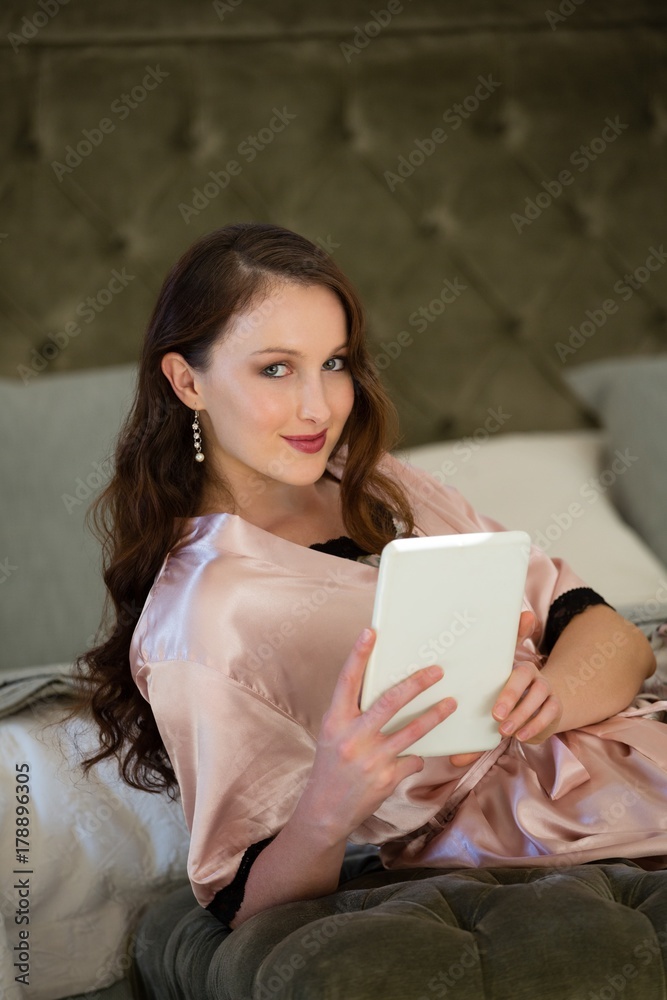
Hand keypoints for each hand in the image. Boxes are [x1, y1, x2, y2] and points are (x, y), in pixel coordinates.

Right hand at [295, 627, 456, 842]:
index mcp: (335, 721)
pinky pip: (413, 759)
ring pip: (412, 730)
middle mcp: (353, 737)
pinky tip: (417, 755)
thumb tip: (388, 691)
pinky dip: (418, 755)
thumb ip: (354, 714)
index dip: (359, 655)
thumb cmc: (331, 766)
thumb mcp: (334, 734)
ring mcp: (371, 759)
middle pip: (390, 702)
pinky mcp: (386, 778)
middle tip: (436, 671)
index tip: (371, 632)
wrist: (325, 811)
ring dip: (435, 715)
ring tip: (451, 703)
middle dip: (417, 684)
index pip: (347, 681)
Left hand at [449, 610, 560, 766]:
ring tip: (506, 731)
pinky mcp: (555, 705)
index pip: (512, 646)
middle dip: (510, 695)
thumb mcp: (484, 716)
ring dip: (522, 713)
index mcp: (508, 665)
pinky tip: (523, 737)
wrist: (537, 710)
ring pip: (538, 695)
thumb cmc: (502, 709)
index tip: (520, 622)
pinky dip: (536, 725)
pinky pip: (550, 712)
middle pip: (523, 675)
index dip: (519, 631)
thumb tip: (451, 760)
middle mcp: (529, 673)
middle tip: (495, 715)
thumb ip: (470, 733)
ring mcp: (544, 688)